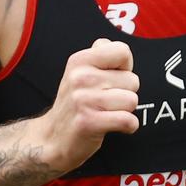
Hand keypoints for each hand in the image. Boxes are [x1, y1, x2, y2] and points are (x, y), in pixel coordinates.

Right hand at [37, 38, 138, 171]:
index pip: (123, 51)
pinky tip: (113, 125)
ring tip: (106, 112)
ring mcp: (83, 100)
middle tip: (105, 101)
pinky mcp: (89, 122)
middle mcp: (80, 77)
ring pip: (132, 101)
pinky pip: (128, 121)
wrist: (52, 138)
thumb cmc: (75, 103)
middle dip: (125, 93)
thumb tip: (116, 47)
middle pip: (133, 80)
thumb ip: (100, 55)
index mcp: (80, 60)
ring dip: (125, 111)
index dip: (124, 67)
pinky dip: (128, 126)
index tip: (112, 79)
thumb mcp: (80, 71)